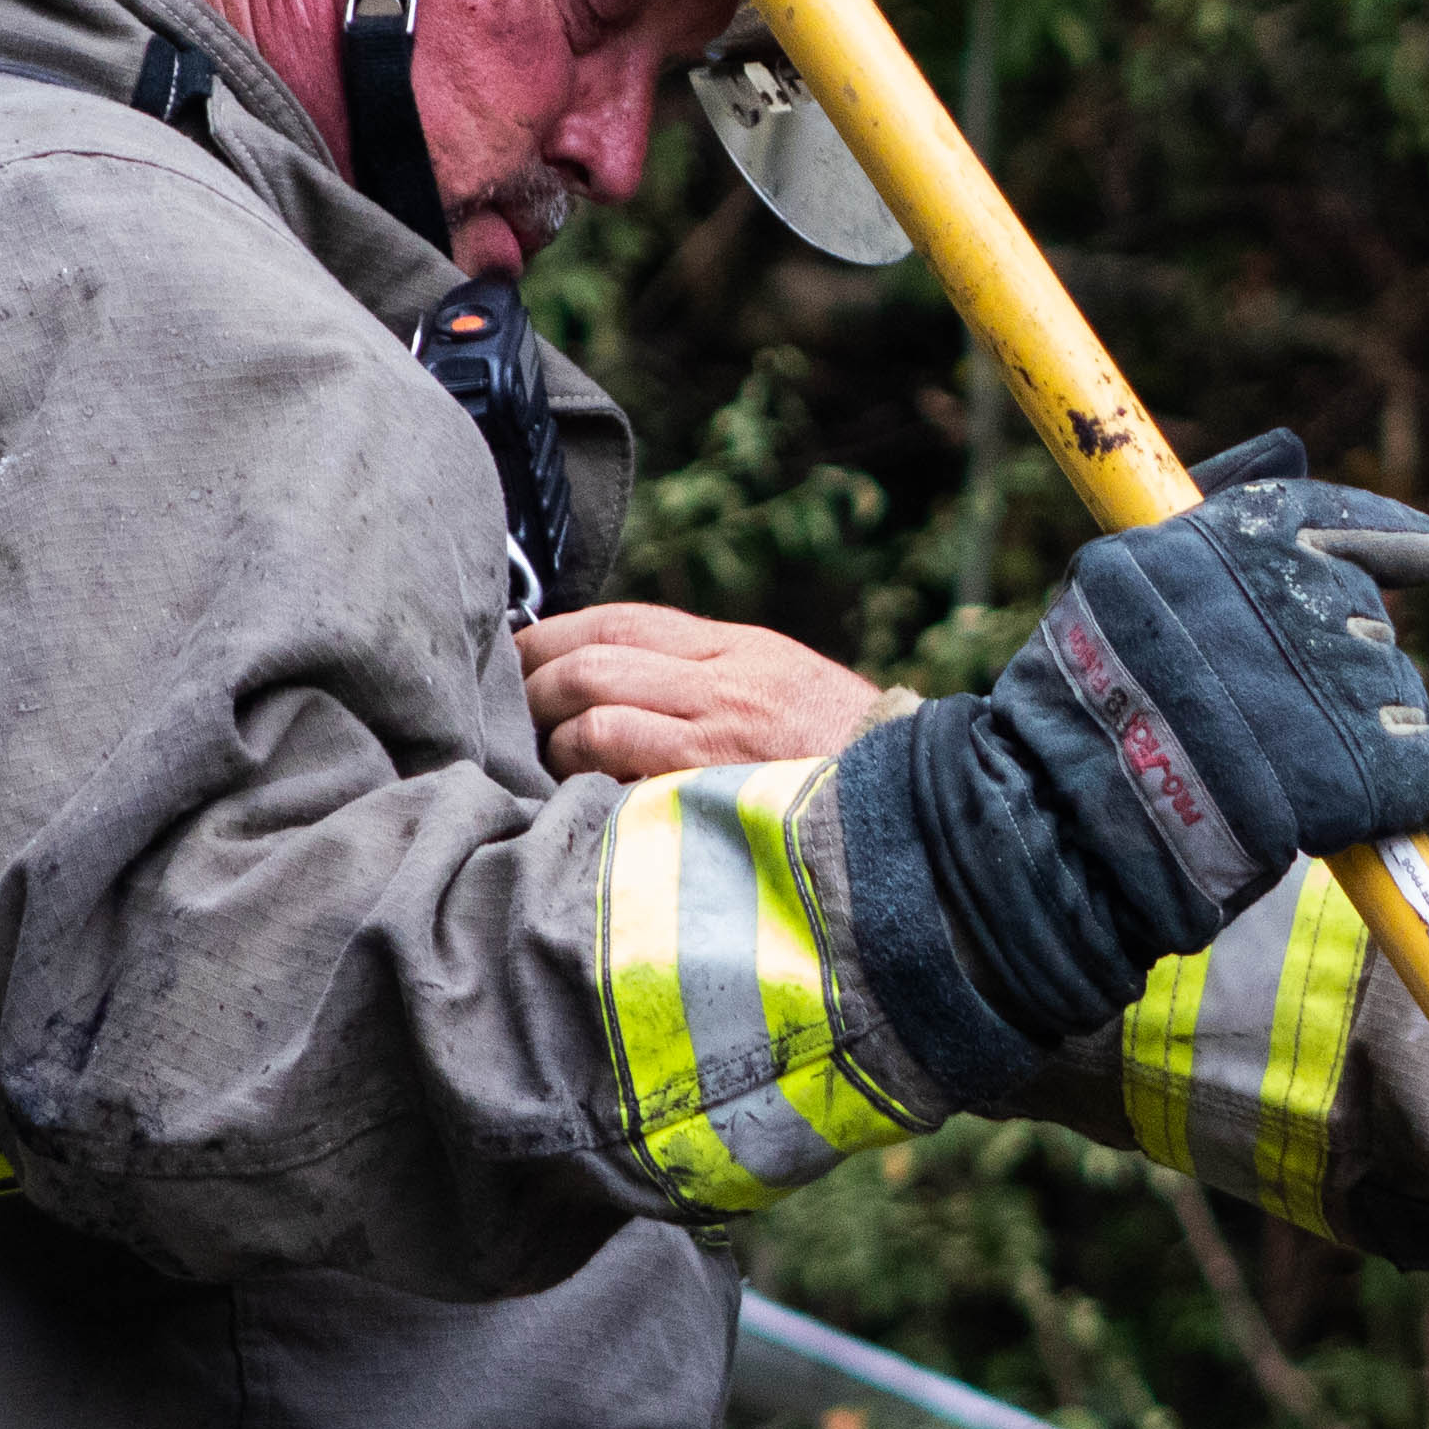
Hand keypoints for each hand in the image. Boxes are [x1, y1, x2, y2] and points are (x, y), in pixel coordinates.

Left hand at [521, 602, 887, 780]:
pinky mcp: (709, 789)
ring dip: (551, 735)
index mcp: (740, 650)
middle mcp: (725, 682)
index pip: (623, 620)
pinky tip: (571, 796)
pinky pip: (616, 768)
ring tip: (539, 761)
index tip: (516, 654)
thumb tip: (620, 679)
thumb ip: (710, 679)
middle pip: (595, 658)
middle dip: (535, 682)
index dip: (555, 633)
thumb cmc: (844, 760)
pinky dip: (581, 776)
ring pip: (596, 710)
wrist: (919, 808)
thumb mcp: (784, 689)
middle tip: (509, 713)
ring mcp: (717, 736)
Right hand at [822, 431, 1428, 1102]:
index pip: (1344, 522)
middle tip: (1268, 727)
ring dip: (1369, 736)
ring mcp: (1339, 687)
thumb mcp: (1122, 577)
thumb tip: (1289, 440)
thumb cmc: (1078, 705)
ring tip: (1287, 779)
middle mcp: (1300, 596)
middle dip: (1337, 674)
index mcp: (1240, 537)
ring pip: (1401, 698)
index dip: (1398, 544)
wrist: (1060, 822)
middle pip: (1366, 626)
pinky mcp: (1371, 775)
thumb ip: (1217, 507)